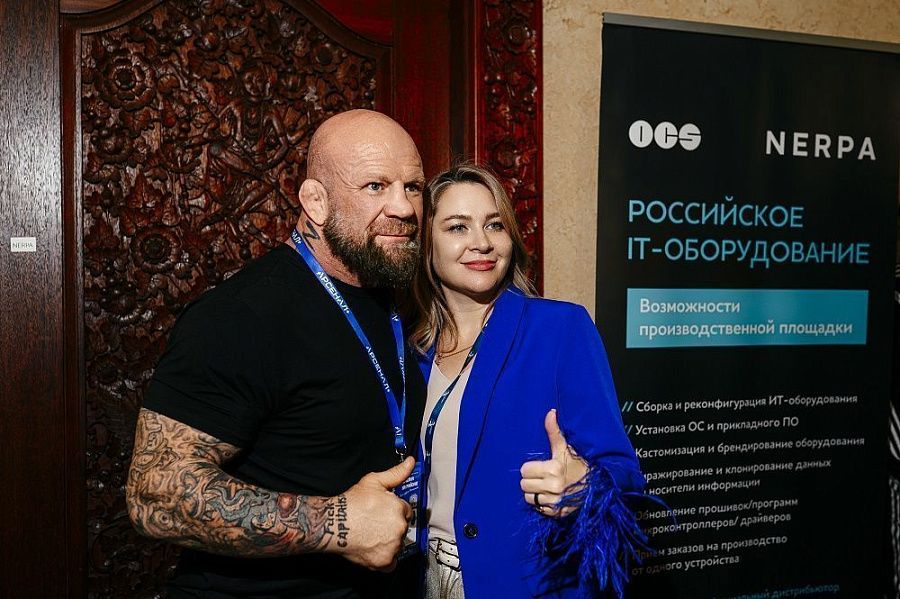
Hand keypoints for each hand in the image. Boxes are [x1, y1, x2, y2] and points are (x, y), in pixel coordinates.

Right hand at [331, 456, 414, 570]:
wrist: (332, 523)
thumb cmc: (351, 503)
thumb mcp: (373, 481)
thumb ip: (396, 473)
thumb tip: (411, 462)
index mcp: (398, 508)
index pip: (405, 511)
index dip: (393, 511)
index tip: (382, 513)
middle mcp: (398, 528)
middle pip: (402, 528)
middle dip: (391, 526)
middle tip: (374, 524)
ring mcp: (392, 545)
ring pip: (397, 545)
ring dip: (388, 542)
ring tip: (371, 535)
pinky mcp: (384, 561)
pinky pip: (391, 563)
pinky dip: (384, 559)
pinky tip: (372, 549)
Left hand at [520, 409, 587, 517]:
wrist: (600, 484)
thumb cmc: (581, 463)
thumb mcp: (567, 447)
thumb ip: (555, 431)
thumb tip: (551, 412)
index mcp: (553, 469)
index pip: (525, 469)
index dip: (530, 467)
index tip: (540, 466)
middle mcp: (553, 487)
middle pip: (524, 484)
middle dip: (530, 479)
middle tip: (541, 475)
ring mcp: (555, 502)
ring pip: (529, 498)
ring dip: (534, 492)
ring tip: (544, 486)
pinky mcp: (558, 513)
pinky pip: (539, 509)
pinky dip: (541, 503)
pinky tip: (550, 496)